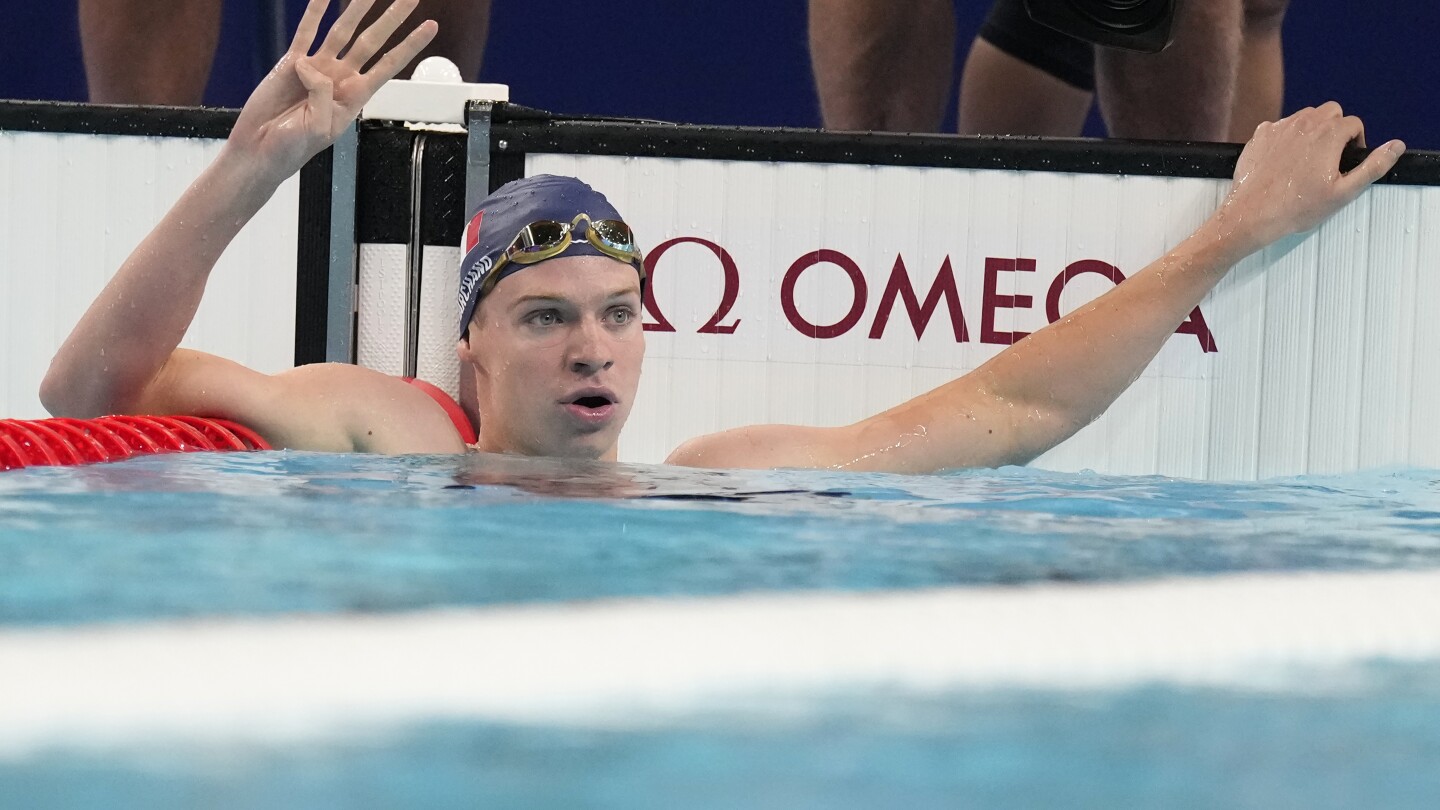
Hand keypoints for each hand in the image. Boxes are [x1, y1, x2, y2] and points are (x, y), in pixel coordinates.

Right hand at [226, 0, 436, 181]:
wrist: (259, 151)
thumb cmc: (291, 149)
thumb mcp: (320, 127)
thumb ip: (324, 95)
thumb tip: (311, 65)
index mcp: (354, 97)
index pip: (389, 64)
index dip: (409, 45)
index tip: (430, 27)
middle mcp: (340, 78)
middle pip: (372, 41)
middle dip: (392, 19)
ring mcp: (317, 67)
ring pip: (343, 30)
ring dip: (357, 8)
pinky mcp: (291, 62)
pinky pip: (306, 31)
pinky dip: (315, 11)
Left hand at [1215, 102, 1404, 253]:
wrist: (1252, 215)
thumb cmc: (1295, 208)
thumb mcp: (1344, 192)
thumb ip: (1373, 166)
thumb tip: (1396, 146)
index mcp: (1327, 134)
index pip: (1353, 124)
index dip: (1355, 142)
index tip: (1346, 160)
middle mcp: (1303, 124)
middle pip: (1330, 113)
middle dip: (1335, 130)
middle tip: (1330, 157)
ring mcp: (1279, 127)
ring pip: (1304, 116)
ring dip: (1312, 131)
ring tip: (1308, 159)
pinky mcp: (1259, 136)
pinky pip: (1280, 126)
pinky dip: (1287, 136)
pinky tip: (1284, 159)